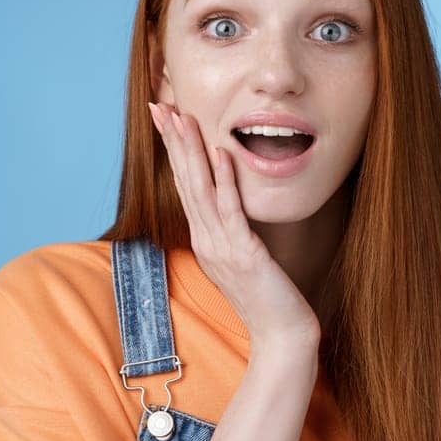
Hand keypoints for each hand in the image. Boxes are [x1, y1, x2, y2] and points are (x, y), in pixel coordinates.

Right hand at [148, 99, 320, 356]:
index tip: (166, 118)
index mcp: (205, 240)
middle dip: (173, 141)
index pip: (186, 186)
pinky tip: (222, 152)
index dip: (175, 151)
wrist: (282, 336)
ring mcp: (222, 248)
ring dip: (191, 151)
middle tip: (159, 105)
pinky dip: (226, 180)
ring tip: (182, 117)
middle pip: (185, 181)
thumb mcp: (244, 261)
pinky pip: (232, 211)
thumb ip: (233, 235)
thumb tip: (228, 211)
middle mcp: (207, 241)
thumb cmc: (268, 299)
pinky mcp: (245, 254)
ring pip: (201, 190)